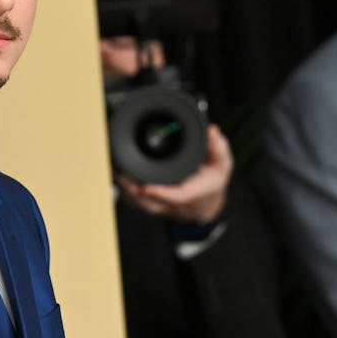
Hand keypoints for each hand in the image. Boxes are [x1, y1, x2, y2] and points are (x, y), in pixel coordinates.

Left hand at [114, 125, 231, 222]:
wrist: (205, 203)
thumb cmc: (211, 182)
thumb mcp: (221, 165)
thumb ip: (218, 149)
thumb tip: (212, 131)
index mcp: (193, 194)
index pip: (178, 197)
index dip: (162, 194)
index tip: (147, 188)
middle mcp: (175, 203)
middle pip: (151, 204)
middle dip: (133, 192)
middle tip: (120, 175)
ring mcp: (161, 206)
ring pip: (140, 204)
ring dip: (125, 190)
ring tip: (114, 172)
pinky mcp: (151, 204)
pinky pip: (135, 202)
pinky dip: (124, 191)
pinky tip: (116, 176)